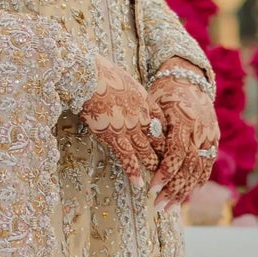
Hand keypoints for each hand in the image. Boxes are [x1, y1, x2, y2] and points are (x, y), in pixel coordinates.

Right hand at [79, 55, 162, 187]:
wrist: (89, 76)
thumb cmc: (99, 73)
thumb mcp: (121, 79)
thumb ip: (126, 91)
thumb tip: (121, 93)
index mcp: (145, 101)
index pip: (162, 123)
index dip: (165, 136)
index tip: (168, 145)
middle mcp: (142, 116)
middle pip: (159, 140)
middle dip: (164, 155)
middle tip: (169, 168)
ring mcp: (130, 128)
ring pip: (147, 151)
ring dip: (152, 166)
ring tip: (157, 179)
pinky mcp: (114, 136)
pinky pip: (128, 158)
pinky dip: (134, 172)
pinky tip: (138, 183)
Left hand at [148, 62, 218, 212]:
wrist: (188, 79)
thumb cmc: (163, 93)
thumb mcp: (153, 105)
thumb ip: (150, 130)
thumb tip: (139, 155)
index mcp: (183, 119)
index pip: (176, 153)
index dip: (164, 173)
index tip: (151, 187)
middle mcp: (200, 129)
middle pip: (190, 166)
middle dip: (174, 189)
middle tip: (158, 206)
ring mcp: (209, 135)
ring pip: (200, 170)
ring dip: (184, 192)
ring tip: (170, 208)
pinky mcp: (214, 140)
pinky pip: (207, 165)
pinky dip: (196, 182)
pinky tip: (185, 195)